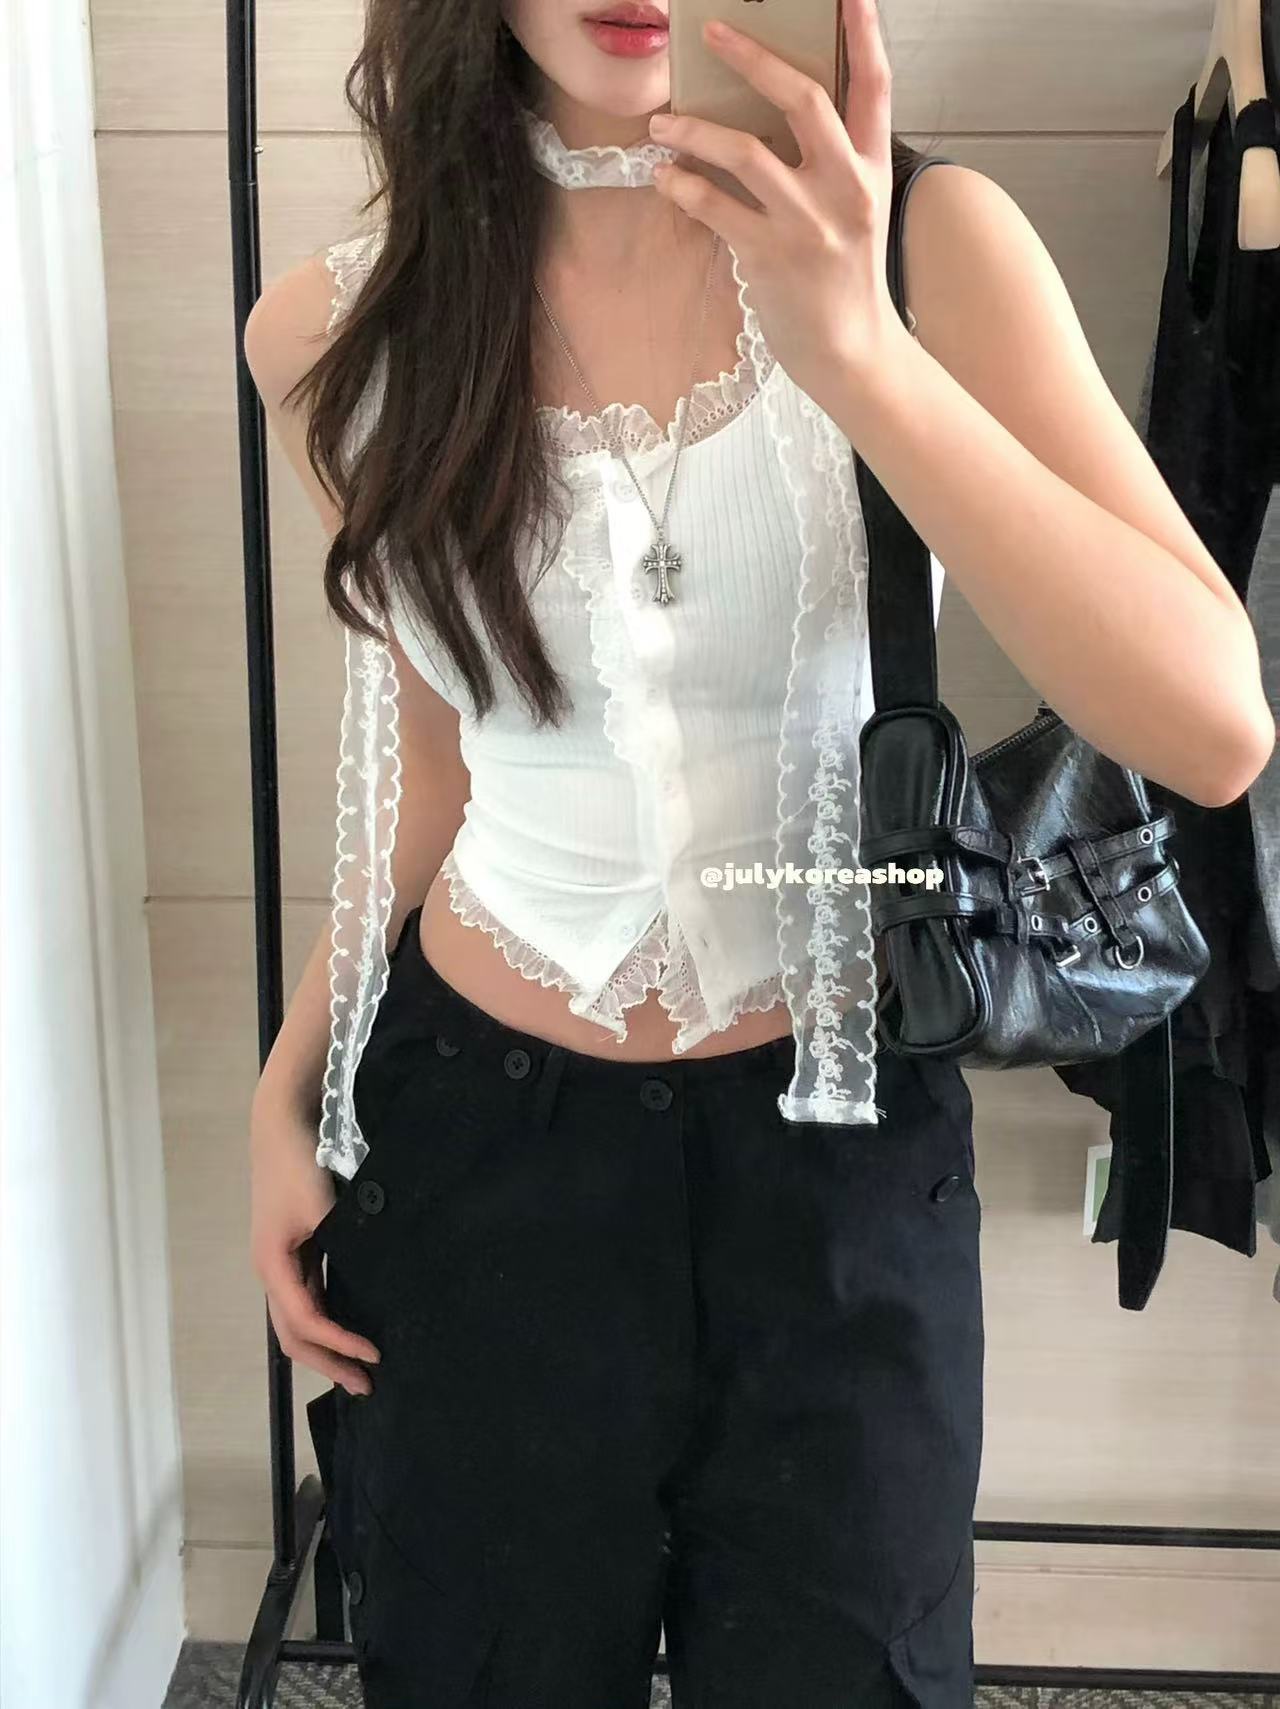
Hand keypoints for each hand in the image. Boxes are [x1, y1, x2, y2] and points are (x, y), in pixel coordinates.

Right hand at [249, 1099, 381, 1394]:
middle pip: (294, 1335)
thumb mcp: (322, 1207)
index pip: (307, 1322)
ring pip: (297, 1320)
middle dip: (328, 1363)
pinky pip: (306, 1298)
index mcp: (273, 1267)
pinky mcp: (293, 1250)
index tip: (376, 1356)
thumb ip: (343, 1245)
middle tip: (366, 1385)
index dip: (340, 1345)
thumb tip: (374, 1279)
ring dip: (325, 1348)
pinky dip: (325, 1322)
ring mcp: (280, 1262)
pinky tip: (348, 1328)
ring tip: (358, 1367)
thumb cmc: (298, 1165)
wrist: (281, 1125)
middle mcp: (272, 1272)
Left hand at [648, 0, 904, 402]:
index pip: (874, 87)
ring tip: (660, 125)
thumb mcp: (857, 211)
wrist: (850, 351)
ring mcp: (809, 224)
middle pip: (804, 101)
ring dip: (694, 131)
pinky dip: (682, 187)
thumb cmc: (844, 276)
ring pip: (744, 151)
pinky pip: (715, 207)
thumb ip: (831, 163)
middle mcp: (846, 189)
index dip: (864, 34)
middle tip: (713, 34)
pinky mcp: (770, 257)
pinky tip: (663, 177)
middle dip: (754, 58)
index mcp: (872, 170)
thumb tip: (775, 116)